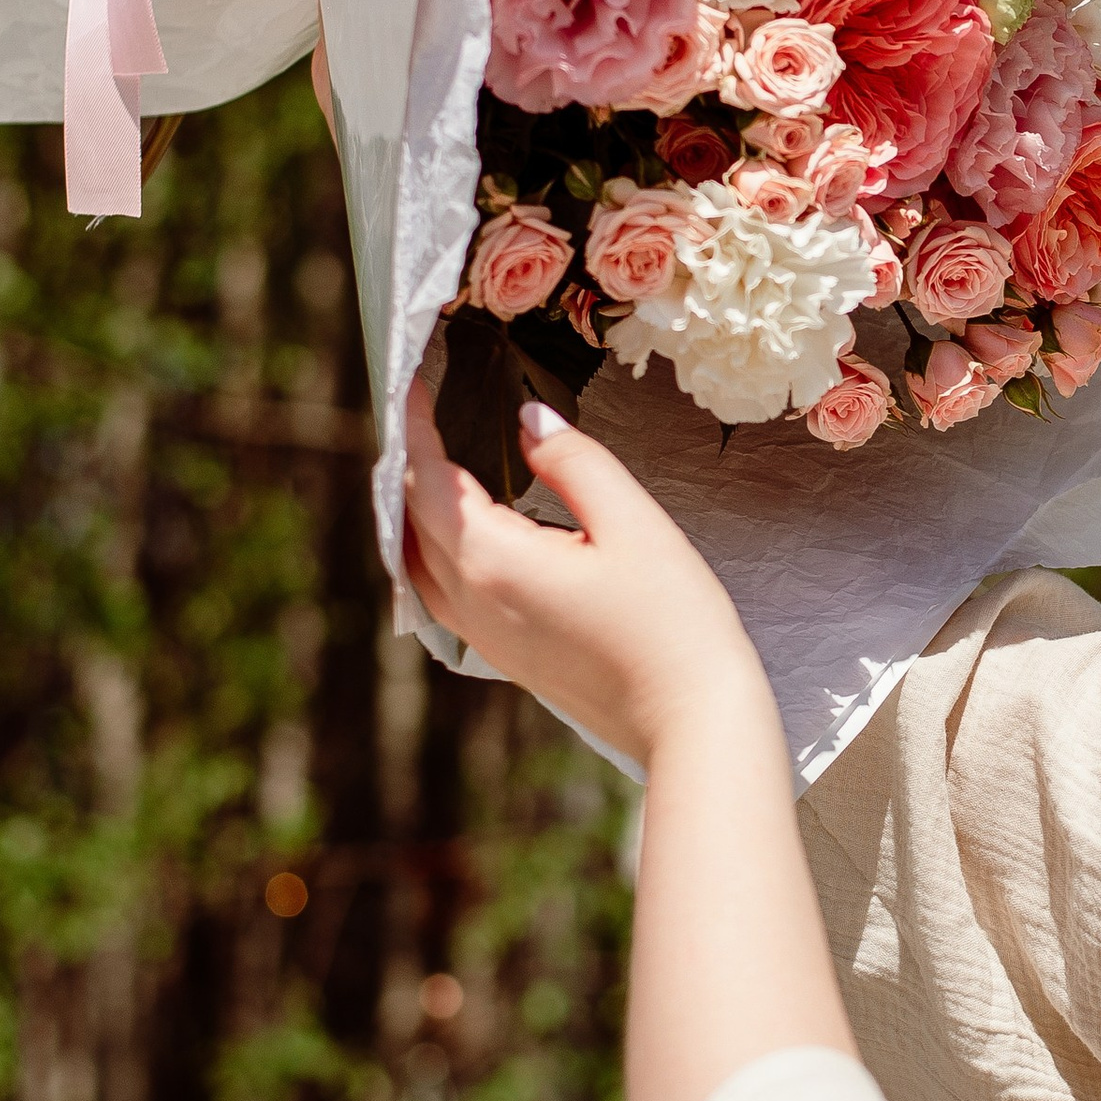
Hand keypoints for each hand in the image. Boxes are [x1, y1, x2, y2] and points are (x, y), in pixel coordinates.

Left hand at [400, 379, 773, 772]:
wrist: (691, 719)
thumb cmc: (673, 620)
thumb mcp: (634, 522)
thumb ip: (574, 461)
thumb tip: (527, 418)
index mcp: (493, 561)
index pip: (429, 480)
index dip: (416, 427)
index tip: (414, 381)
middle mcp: (471, 602)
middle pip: (411, 521)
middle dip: (409, 463)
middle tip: (422, 413)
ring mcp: (482, 636)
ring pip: (418, 563)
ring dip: (414, 511)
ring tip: (432, 464)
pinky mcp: (502, 656)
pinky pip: (441, 594)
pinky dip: (434, 550)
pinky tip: (461, 534)